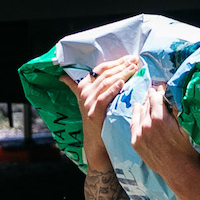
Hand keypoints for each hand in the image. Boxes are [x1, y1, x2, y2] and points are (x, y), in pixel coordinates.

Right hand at [68, 57, 141, 172]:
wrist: (97, 141)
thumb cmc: (100, 117)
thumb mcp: (93, 99)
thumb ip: (88, 85)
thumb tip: (63, 75)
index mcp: (83, 86)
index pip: (101, 68)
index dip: (117, 61)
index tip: (130, 58)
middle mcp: (84, 93)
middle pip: (105, 73)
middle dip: (122, 65)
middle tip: (136, 60)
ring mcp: (88, 103)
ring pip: (106, 83)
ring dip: (122, 73)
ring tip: (134, 68)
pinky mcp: (94, 113)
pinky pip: (104, 98)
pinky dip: (113, 89)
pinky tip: (123, 83)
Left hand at [127, 82, 199, 199]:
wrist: (179, 172)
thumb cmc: (187, 149)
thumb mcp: (187, 127)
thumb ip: (179, 108)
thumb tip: (175, 92)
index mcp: (159, 118)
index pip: (157, 96)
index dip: (161, 90)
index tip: (163, 86)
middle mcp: (146, 124)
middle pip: (147, 103)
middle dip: (153, 96)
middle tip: (156, 89)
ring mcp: (139, 134)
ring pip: (139, 112)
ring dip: (144, 104)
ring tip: (148, 98)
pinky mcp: (136, 143)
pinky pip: (133, 124)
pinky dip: (136, 115)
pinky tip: (138, 109)